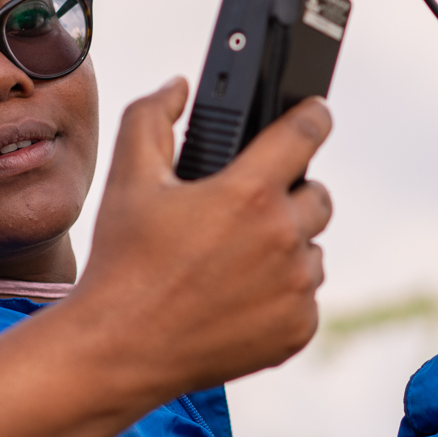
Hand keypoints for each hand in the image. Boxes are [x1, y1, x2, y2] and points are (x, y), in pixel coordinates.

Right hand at [69, 79, 333, 398]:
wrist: (120, 349)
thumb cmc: (123, 263)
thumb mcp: (128, 179)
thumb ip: (151, 117)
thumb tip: (179, 87)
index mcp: (249, 193)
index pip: (307, 132)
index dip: (312, 116)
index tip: (314, 114)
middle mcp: (283, 238)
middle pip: (317, 196)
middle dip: (288, 196)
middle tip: (247, 210)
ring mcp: (296, 289)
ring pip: (311, 250)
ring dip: (286, 249)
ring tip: (233, 262)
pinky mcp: (298, 329)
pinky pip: (305, 299)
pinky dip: (281, 296)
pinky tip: (237, 298)